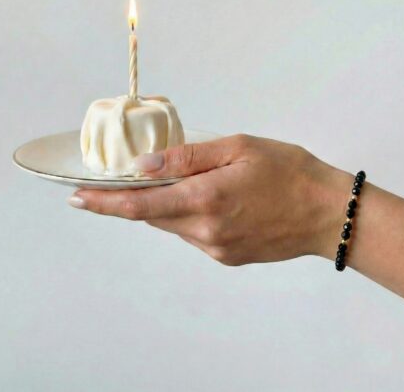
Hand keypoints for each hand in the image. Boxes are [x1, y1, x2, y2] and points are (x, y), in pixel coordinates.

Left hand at [68, 135, 350, 264]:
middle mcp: (206, 231)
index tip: (77, 199)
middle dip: (139, 198)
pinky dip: (192, 216)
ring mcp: (216, 248)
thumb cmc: (289, 171)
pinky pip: (195, 235)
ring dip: (170, 205)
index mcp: (206, 199)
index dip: (104, 202)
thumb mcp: (239, 148)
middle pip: (154, 216)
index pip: (140, 205)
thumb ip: (187, 157)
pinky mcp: (228, 256)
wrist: (326, 211)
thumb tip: (145, 166)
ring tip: (195, 182)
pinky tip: (216, 199)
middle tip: (135, 178)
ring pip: (175, 225)